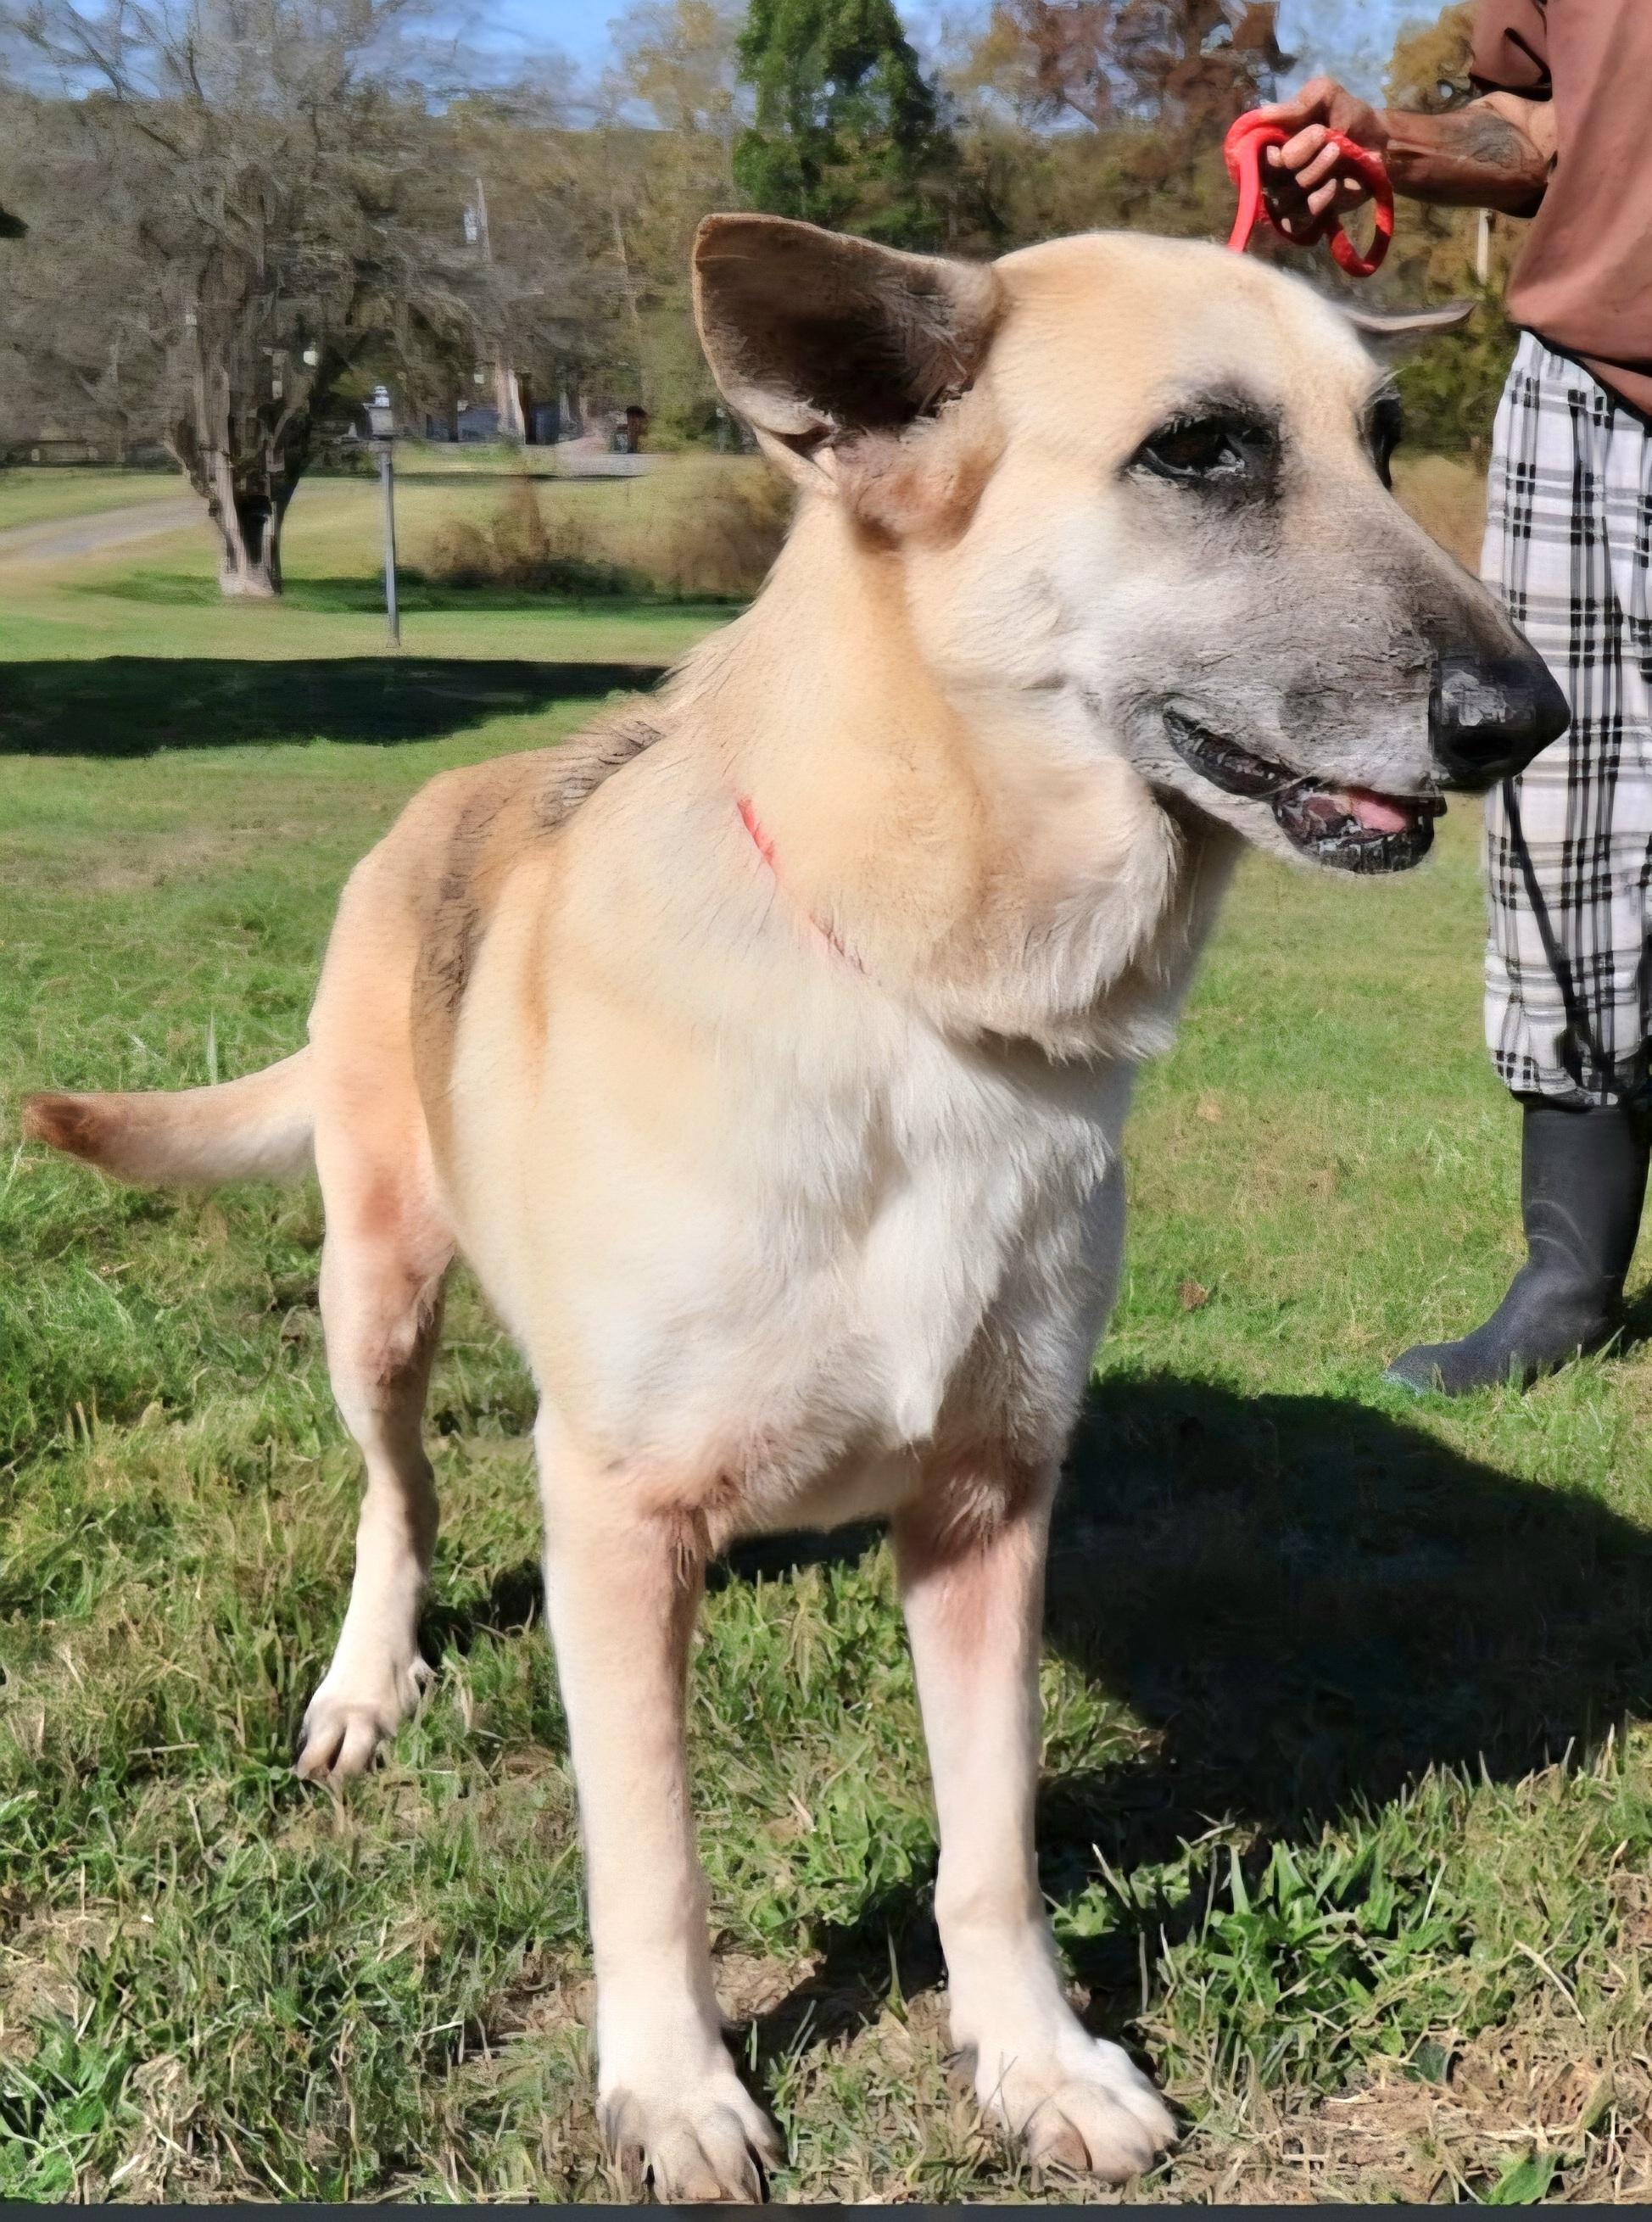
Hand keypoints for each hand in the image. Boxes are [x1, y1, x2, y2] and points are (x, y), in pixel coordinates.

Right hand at [1250, 75, 1390, 240]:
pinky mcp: (1305, 218)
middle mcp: (1274, 174)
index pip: (1252, 158)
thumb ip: (1297, 104)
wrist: (1379, 143)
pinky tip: (1334, 184)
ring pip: (1285, 198)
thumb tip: (1262, 115)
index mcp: (1271, 145)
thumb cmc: (1348, 116)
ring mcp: (1288, 198)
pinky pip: (1298, 219)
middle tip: (1325, 136)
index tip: (1303, 134)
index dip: (1272, 151)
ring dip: (1314, 173)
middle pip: (1269, 178)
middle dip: (1300, 156)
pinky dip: (1318, 201)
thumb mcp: (1326, 96)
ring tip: (1337, 153)